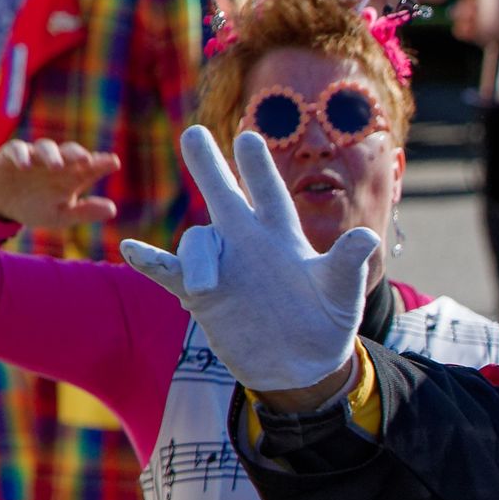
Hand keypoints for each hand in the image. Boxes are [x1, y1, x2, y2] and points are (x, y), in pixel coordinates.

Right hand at [0, 138, 119, 230]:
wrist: (2, 207)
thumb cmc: (36, 208)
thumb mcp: (61, 216)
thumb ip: (85, 212)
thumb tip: (113, 209)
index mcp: (71, 177)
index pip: (90, 167)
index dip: (102, 163)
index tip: (114, 162)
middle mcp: (56, 163)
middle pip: (69, 152)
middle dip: (78, 154)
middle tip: (86, 160)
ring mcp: (34, 157)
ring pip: (45, 147)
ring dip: (52, 155)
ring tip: (56, 166)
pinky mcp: (11, 155)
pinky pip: (16, 149)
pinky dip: (21, 155)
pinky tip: (25, 165)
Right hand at [119, 127, 376, 395]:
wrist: (302, 366)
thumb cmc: (328, 322)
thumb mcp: (343, 292)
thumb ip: (349, 263)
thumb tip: (367, 237)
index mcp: (283, 236)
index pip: (269, 193)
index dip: (258, 167)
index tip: (249, 138)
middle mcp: (248, 243)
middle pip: (223, 195)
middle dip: (210, 166)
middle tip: (194, 133)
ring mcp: (222, 267)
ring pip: (198, 241)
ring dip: (196, 258)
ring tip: (204, 287)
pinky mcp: (201, 296)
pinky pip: (169, 272)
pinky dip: (151, 261)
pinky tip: (131, 250)